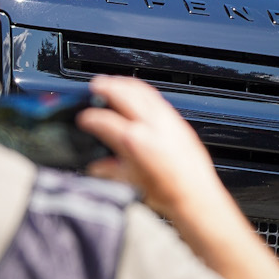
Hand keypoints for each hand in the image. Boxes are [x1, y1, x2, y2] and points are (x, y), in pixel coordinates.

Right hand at [78, 74, 225, 222]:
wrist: (196, 195)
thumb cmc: (169, 193)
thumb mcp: (131, 183)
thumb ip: (110, 170)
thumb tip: (97, 166)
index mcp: (135, 141)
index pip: (105, 121)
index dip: (89, 118)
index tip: (82, 119)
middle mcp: (152, 125)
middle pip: (124, 95)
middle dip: (106, 87)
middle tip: (94, 85)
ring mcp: (167, 120)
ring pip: (142, 91)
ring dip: (124, 84)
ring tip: (113, 83)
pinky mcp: (178, 122)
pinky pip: (156, 97)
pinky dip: (141, 90)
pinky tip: (137, 93)